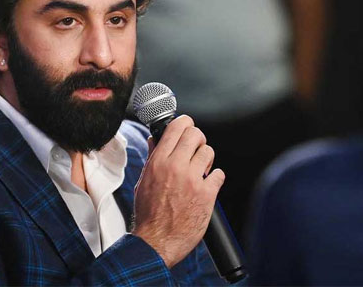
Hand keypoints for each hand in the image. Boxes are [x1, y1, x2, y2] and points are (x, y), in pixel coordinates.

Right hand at [132, 115, 224, 267]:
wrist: (157, 240)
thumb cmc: (149, 213)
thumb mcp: (144, 181)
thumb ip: (152, 157)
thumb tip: (155, 140)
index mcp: (158, 162)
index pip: (176, 127)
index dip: (185, 123)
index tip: (187, 126)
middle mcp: (176, 166)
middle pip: (195, 134)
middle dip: (197, 139)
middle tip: (195, 150)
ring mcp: (192, 179)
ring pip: (209, 151)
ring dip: (206, 159)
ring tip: (200, 170)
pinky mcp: (207, 194)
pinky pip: (219, 174)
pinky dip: (214, 178)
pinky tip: (206, 185)